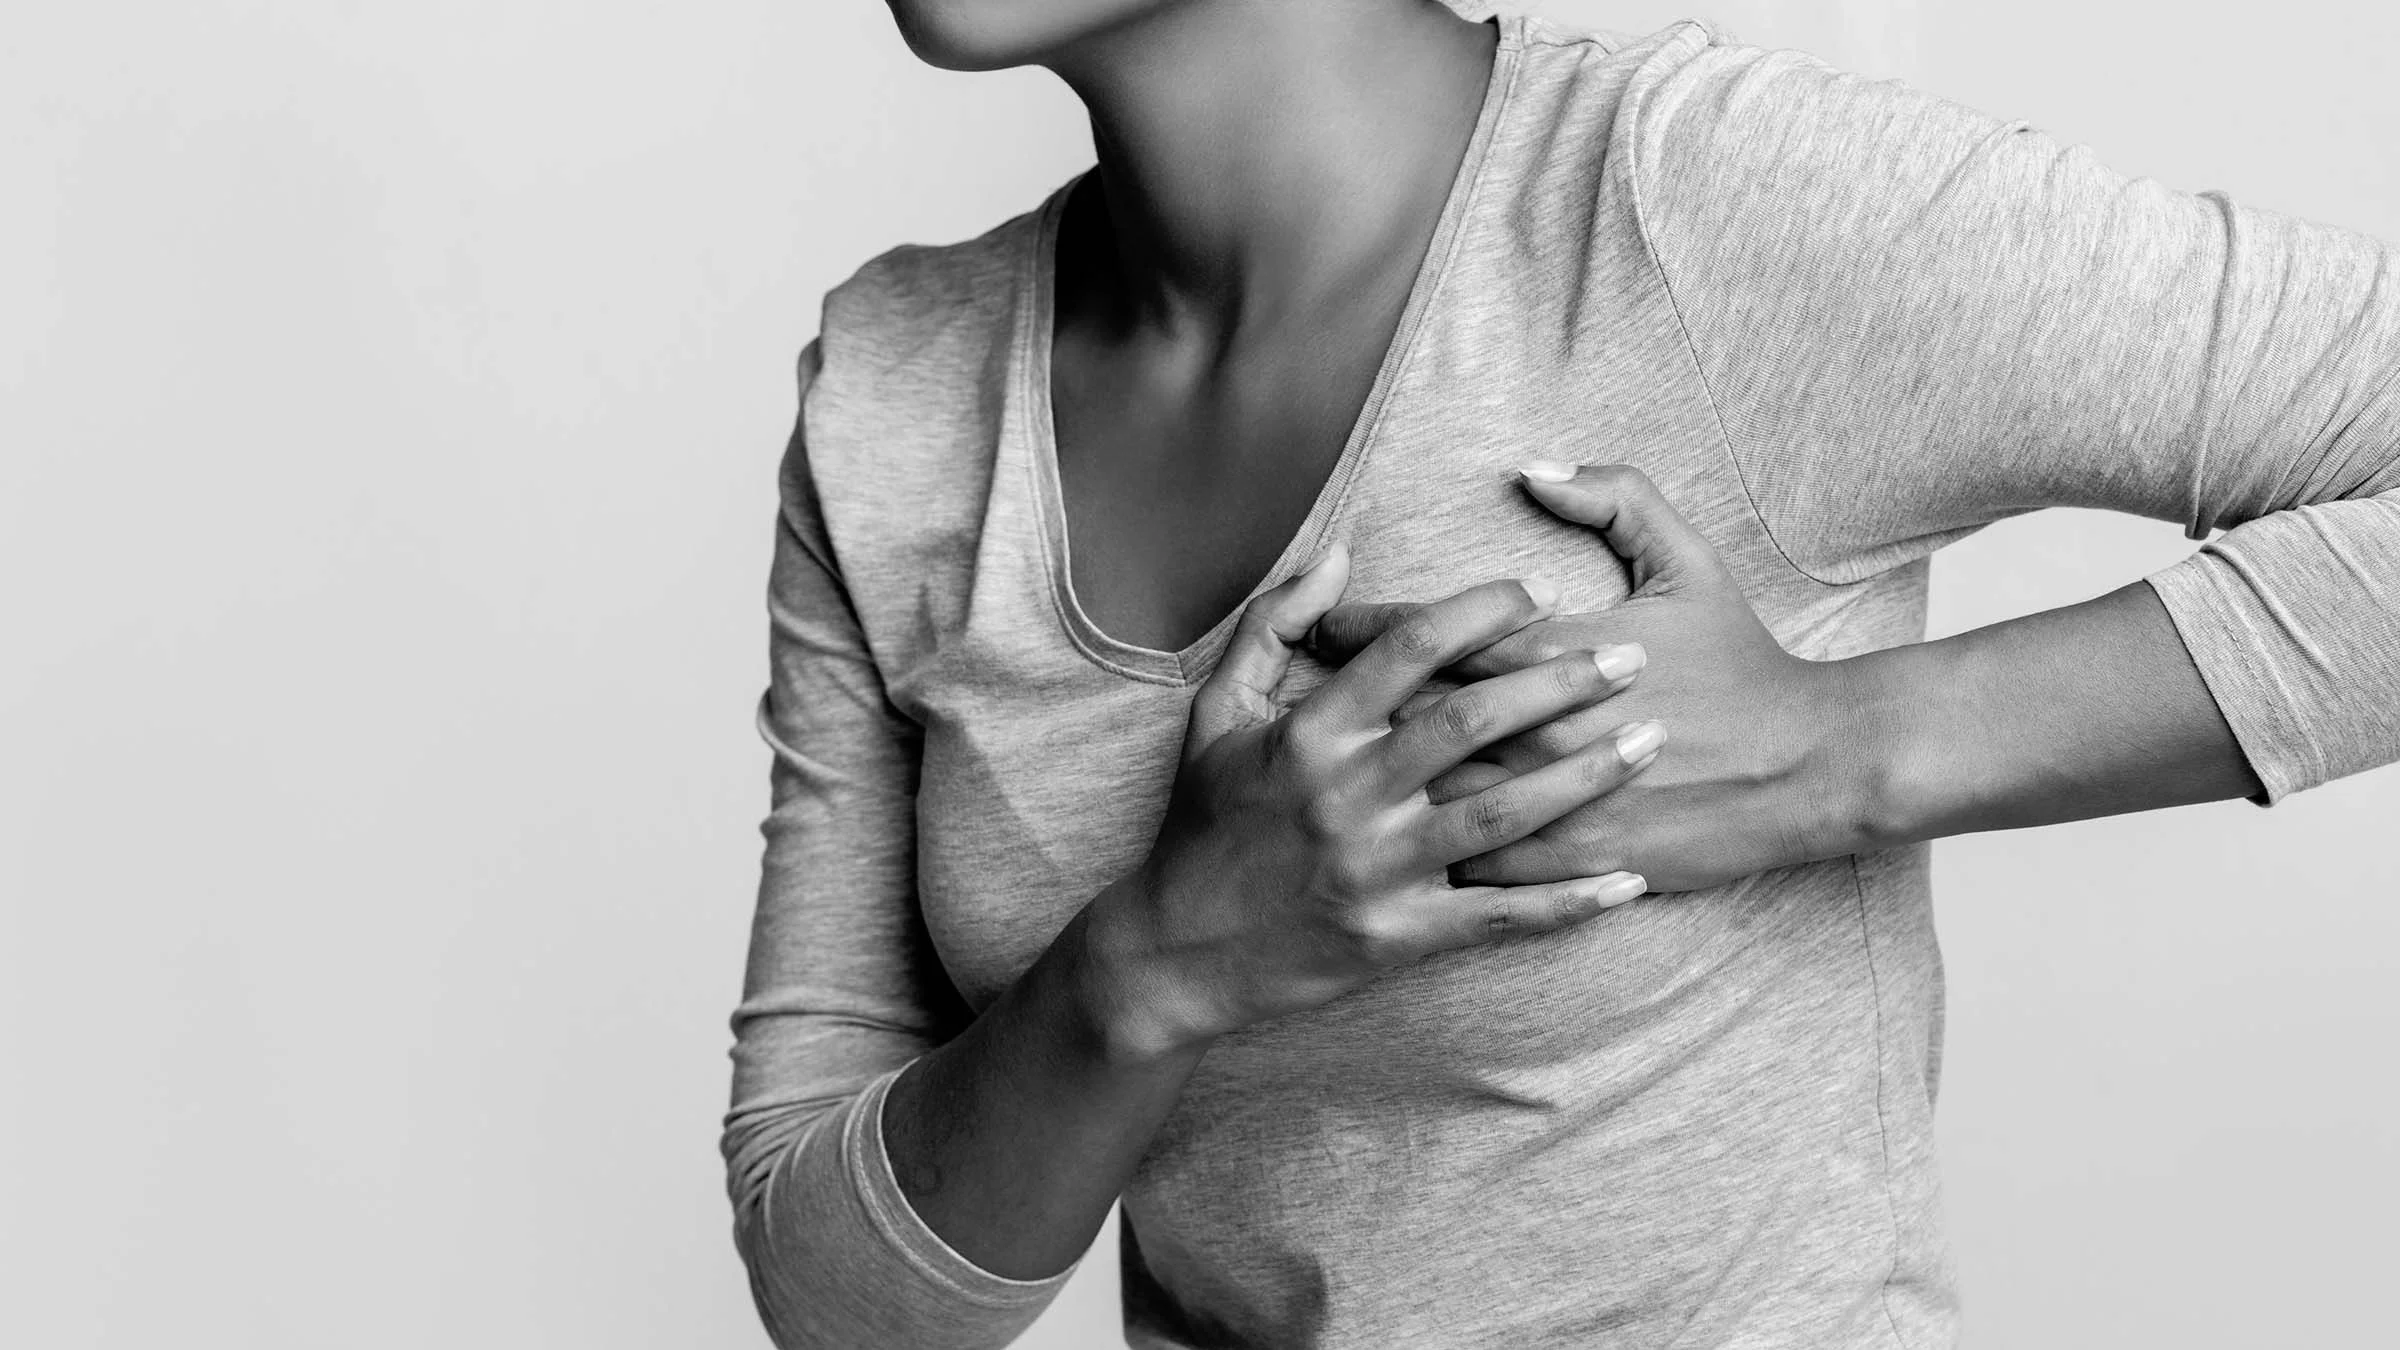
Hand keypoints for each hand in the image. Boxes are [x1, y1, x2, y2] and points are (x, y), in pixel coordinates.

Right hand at [1085, 542, 1659, 1057]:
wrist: (1178, 952)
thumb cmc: (1205, 822)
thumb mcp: (1216, 712)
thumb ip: (1275, 623)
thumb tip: (1341, 552)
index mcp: (1309, 732)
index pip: (1410, 649)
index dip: (1483, 612)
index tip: (1543, 592)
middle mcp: (1347, 795)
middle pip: (1473, 722)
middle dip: (1561, 684)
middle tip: (1630, 656)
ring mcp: (1377, 870)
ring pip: (1502, 814)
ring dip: (1584, 778)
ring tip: (1648, 743)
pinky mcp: (1399, 937)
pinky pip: (1499, 917)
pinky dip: (1568, 903)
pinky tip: (1629, 880)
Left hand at [1307, 464, 1870, 893]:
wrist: (1809, 764)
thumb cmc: (1741, 659)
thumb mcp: (1687, 559)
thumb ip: (1612, 498)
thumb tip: (1534, 468)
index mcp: (1550, 651)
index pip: (1425, 635)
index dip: (1360, 628)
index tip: (1322, 625)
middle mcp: (1537, 729)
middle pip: (1409, 719)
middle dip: (1347, 710)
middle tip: (1299, 701)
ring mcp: (1551, 801)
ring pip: (1431, 798)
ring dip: (1380, 791)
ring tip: (1329, 781)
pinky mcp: (1572, 860)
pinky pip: (1477, 864)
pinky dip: (1432, 855)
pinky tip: (1396, 846)